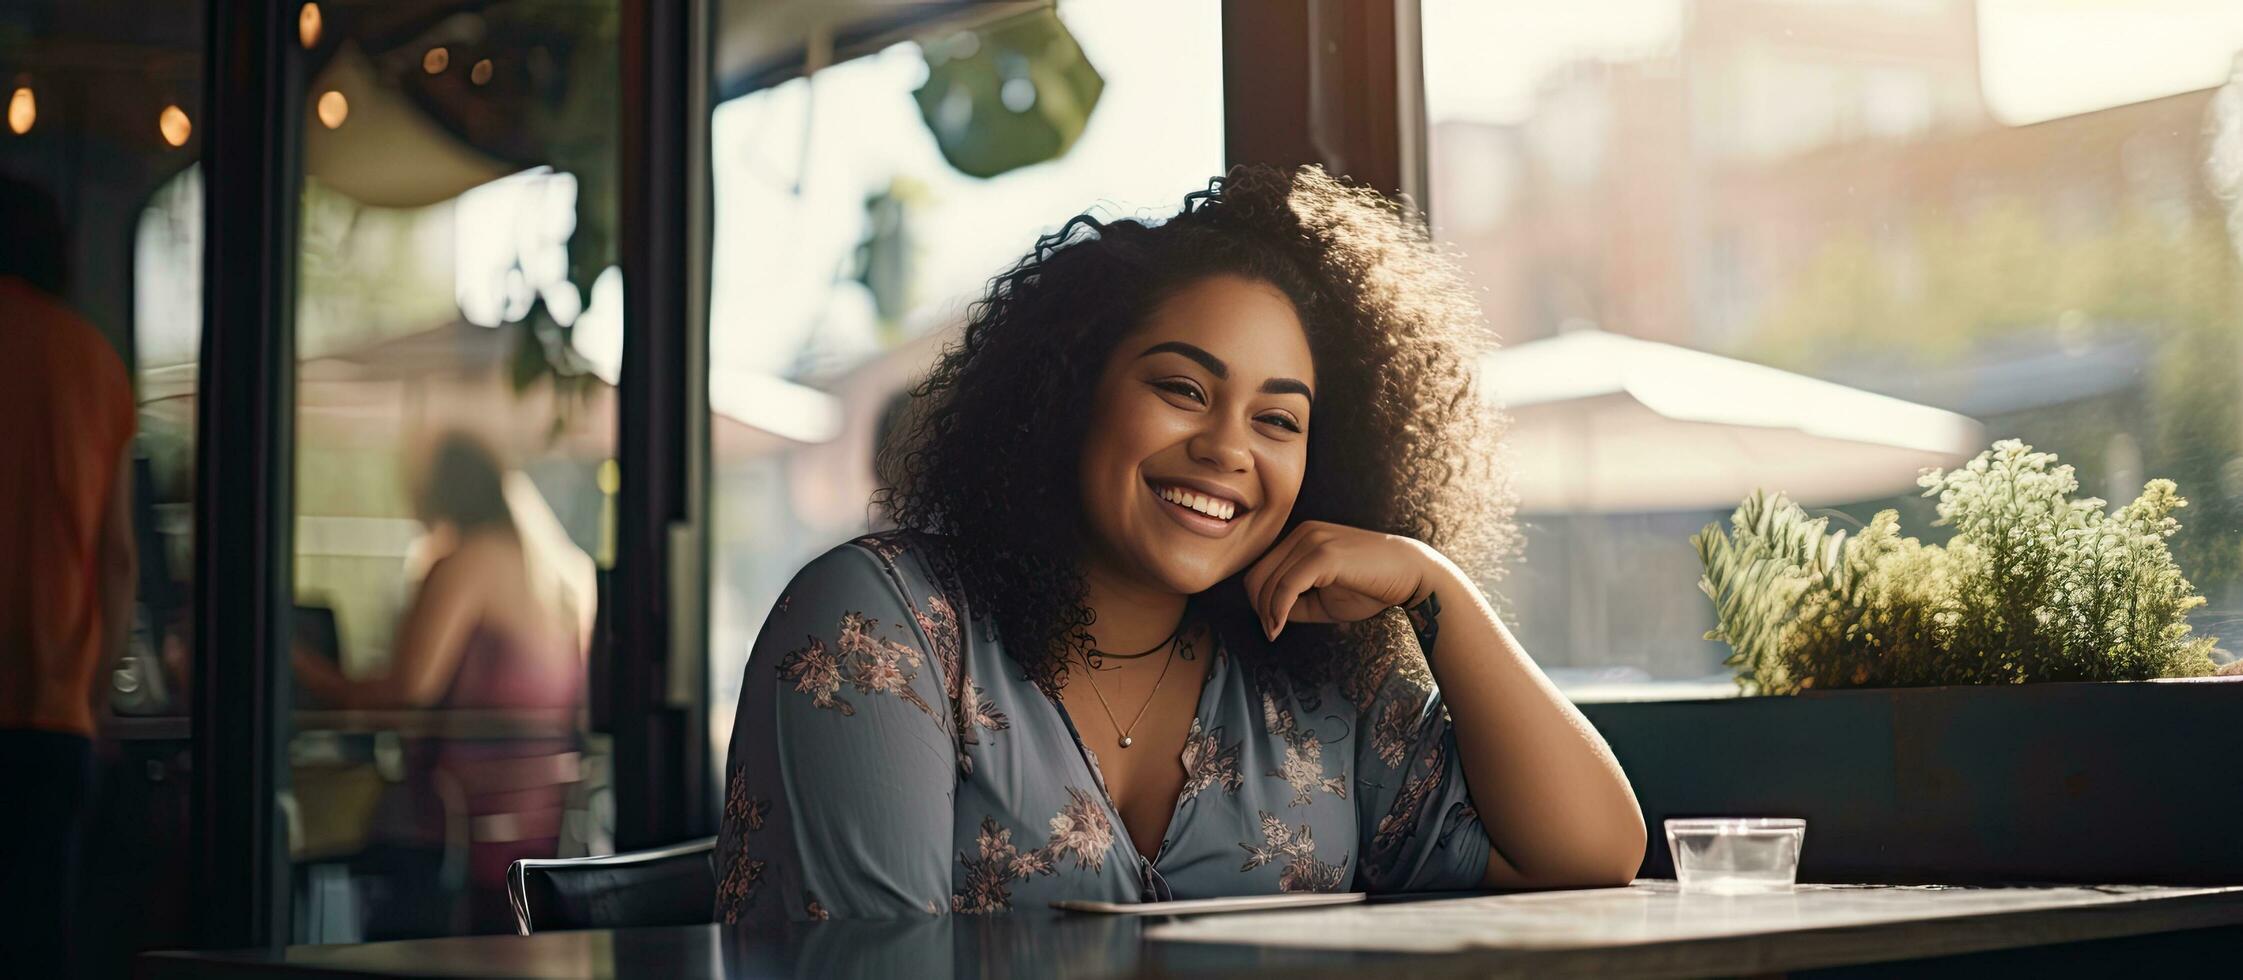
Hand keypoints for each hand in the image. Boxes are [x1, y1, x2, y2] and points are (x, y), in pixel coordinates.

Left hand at [1241, 521, 1446, 638]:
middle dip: (1259, 608)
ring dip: (1268, 613)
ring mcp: (1313, 540)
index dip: (1259, 601)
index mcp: (1301, 538)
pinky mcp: (1323, 554)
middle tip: (1272, 631)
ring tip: (1276, 631)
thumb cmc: (1371, 587)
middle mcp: (1303, 533)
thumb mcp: (1323, 598)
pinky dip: (1277, 610)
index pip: (1261, 568)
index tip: (1271, 625)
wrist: (1412, 574)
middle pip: (1258, 575)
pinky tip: (1280, 627)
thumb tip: (1268, 614)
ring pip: (1269, 582)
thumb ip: (1294, 601)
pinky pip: (1286, 586)